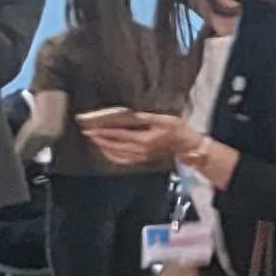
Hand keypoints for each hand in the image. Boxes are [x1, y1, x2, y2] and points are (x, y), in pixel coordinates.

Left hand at [79, 108, 204, 170]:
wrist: (188, 145)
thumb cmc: (178, 130)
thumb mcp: (163, 119)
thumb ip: (144, 118)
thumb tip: (127, 115)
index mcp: (145, 139)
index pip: (119, 135)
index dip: (103, 131)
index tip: (91, 129)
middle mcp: (141, 150)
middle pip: (114, 145)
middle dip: (99, 139)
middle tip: (87, 133)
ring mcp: (141, 156)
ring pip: (117, 153)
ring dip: (104, 146)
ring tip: (95, 140)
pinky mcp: (143, 159)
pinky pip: (124, 160)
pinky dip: (113, 156)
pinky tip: (108, 151)